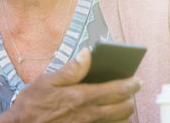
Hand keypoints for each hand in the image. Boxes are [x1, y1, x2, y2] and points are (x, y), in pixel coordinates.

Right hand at [0, 48, 141, 122]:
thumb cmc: (32, 104)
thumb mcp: (46, 81)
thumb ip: (70, 69)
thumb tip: (87, 53)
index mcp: (81, 96)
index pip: (117, 90)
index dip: (131, 84)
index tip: (137, 80)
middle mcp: (89, 114)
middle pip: (123, 108)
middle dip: (130, 98)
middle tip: (129, 92)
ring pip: (119, 122)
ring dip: (124, 114)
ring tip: (121, 105)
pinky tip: (111, 119)